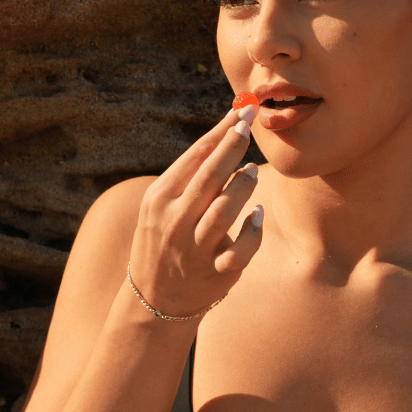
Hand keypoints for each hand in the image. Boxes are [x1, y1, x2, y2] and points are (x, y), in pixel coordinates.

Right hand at [128, 104, 261, 318]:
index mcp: (160, 198)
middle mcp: (175, 221)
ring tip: (252, 171)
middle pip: (209, 176)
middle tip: (252, 125)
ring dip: (243, 186)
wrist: (154, 300)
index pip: (194, 157)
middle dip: (233, 146)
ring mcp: (195, 248)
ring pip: (225, 211)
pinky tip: (258, 215)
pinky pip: (241, 250)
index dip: (222, 131)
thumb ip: (192, 178)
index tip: (244, 111)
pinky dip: (253, 230)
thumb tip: (229, 134)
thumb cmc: (166, 239)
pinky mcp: (215, 272)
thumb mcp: (163, 207)